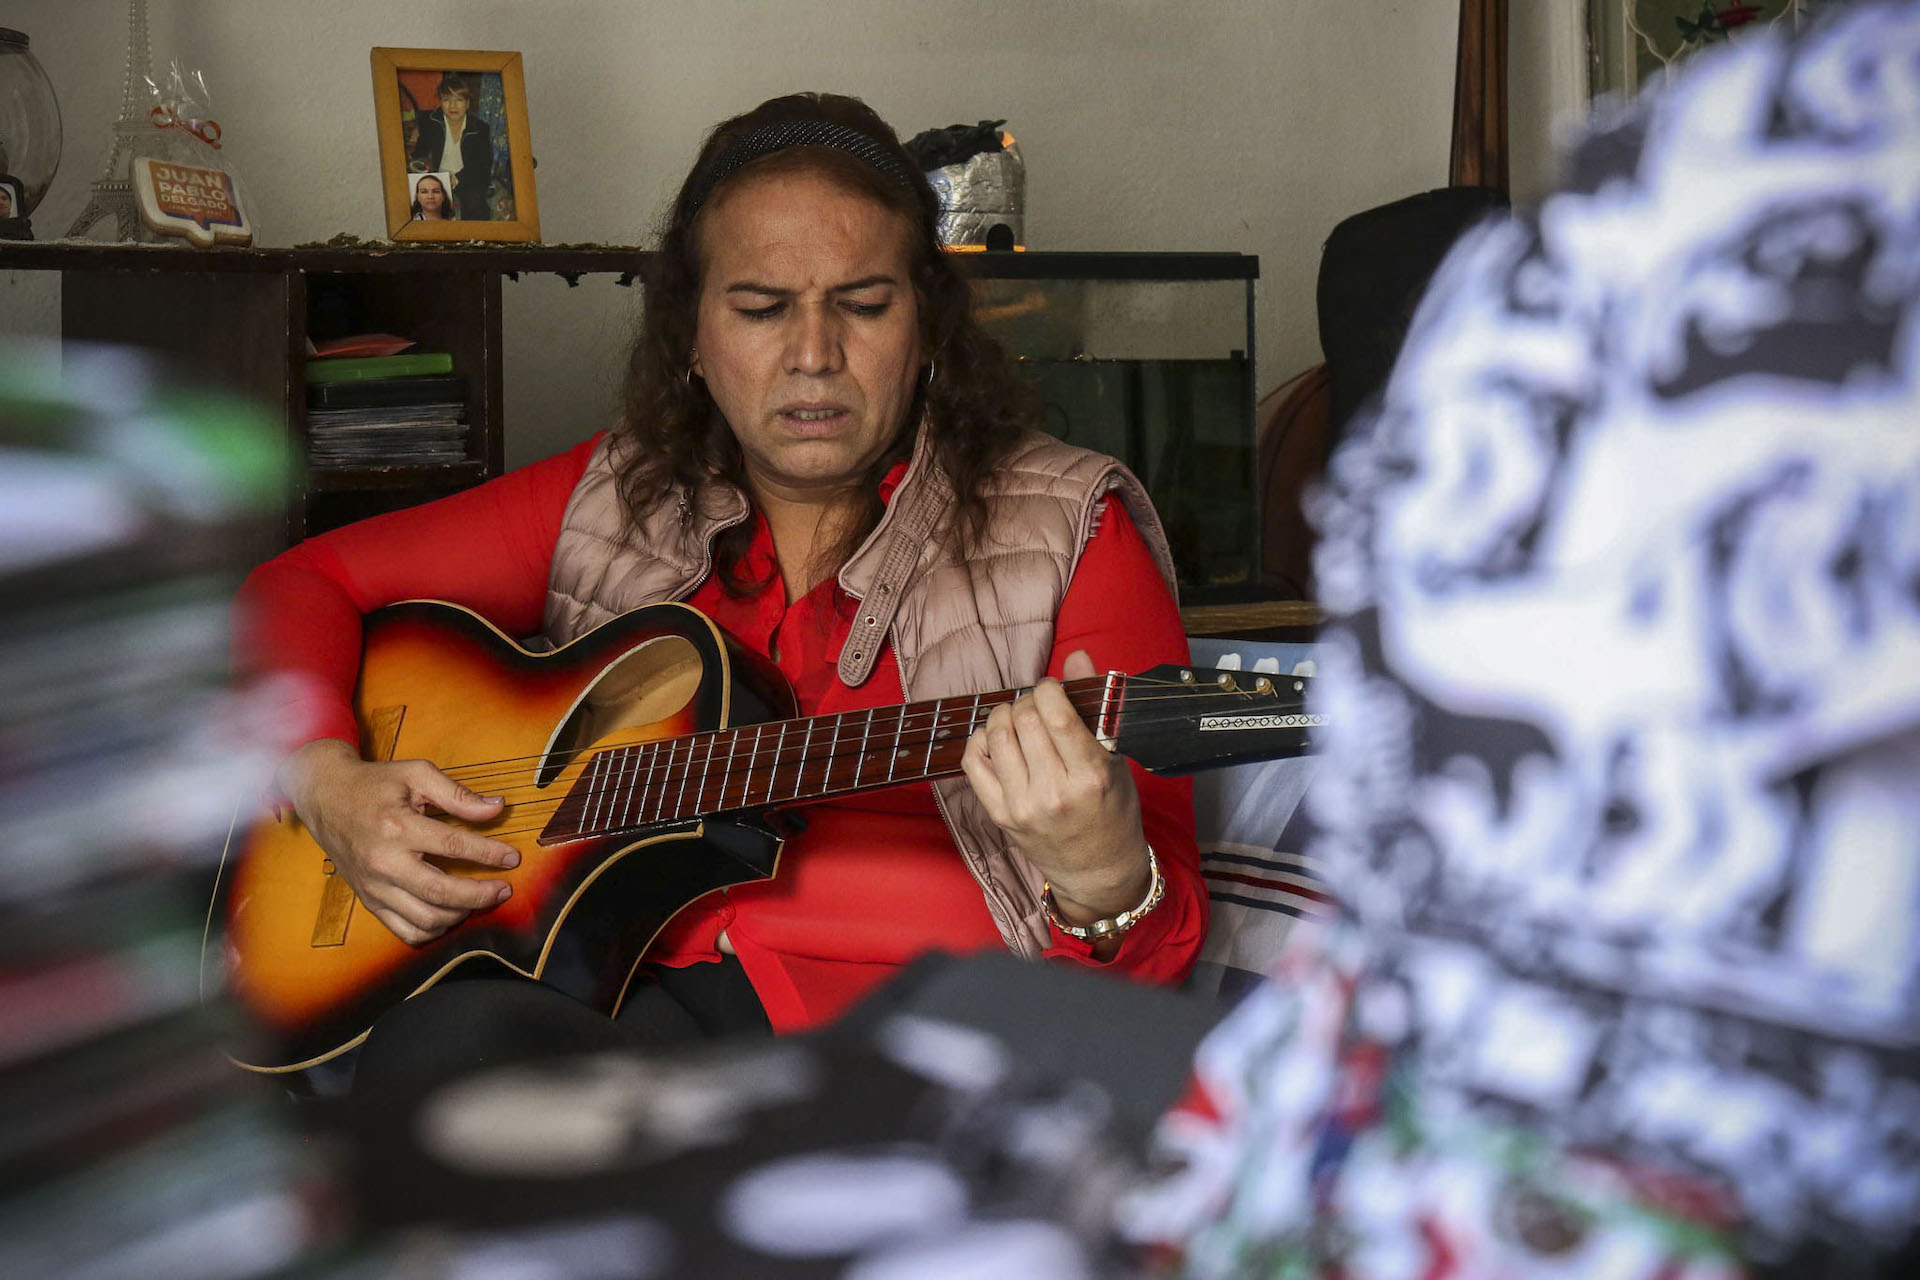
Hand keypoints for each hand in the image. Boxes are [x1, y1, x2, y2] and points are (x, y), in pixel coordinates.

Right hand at [278, 738, 520, 945]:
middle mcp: (383, 863)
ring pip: (425, 918)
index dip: (488, 854)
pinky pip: (404, 931)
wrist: (325, 798)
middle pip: (440, 892)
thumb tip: (497, 807)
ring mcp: (374, 887)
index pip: (453, 846)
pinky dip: (433, 930)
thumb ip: (457, 794)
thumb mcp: (416, 774)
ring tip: (480, 899)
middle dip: (480, 894)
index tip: (512, 857)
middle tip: (504, 888)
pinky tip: (451, 914)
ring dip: (461, 914)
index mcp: (397, 828)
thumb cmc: (375, 784)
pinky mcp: (369, 901)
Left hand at [960, 650, 1153, 926]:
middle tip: (1037, 705)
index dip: (1048, 688)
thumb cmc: (1112, 810)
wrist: (1097, 869)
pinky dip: (982, 740)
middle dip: (1028, 701)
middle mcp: (1054, 793)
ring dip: (1005, 715)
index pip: (1056, 715)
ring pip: (997, 735)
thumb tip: (1075, 656)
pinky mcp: (999, 815)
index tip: (1052, 687)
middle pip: (1024, 720)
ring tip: (1019, 718)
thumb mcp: (1115, 759)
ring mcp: (1022, 806)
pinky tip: (998, 739)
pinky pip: (974, 762)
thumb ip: (1095, 705)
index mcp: (1091, 776)